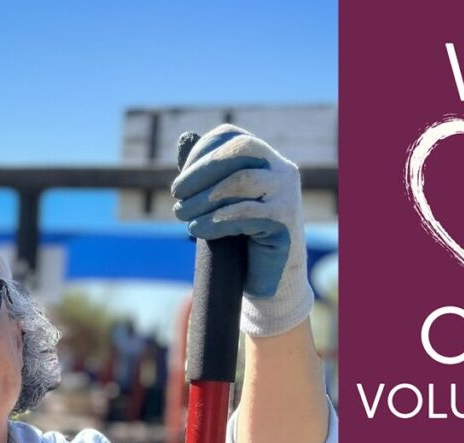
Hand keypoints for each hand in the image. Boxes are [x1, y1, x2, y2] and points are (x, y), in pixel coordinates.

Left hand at [171, 124, 313, 338]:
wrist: (271, 283)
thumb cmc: (243, 242)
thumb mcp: (223, 204)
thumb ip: (208, 175)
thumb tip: (184, 140)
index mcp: (267, 160)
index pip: (232, 138)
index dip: (201, 152)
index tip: (181, 180)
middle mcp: (282, 171)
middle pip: (240, 150)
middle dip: (201, 170)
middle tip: (176, 193)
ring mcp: (287, 195)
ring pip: (241, 181)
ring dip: (203, 197)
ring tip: (182, 214)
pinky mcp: (284, 222)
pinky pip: (245, 213)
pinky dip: (215, 220)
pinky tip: (196, 229)